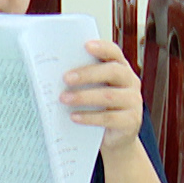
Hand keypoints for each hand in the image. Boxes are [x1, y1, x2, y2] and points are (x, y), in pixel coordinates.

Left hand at [61, 40, 145, 154]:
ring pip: (109, 96)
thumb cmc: (97, 105)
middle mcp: (130, 82)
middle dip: (88, 74)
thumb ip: (79, 77)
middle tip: (65, 78)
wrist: (113, 136)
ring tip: (63, 99)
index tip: (85, 45)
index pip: (114, 53)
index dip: (102, 48)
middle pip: (113, 72)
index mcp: (120, 68)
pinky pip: (110, 118)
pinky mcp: (131, 121)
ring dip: (84, 97)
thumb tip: (50, 69)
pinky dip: (90, 117)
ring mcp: (133, 102)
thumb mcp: (91, 88)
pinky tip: (74, 116)